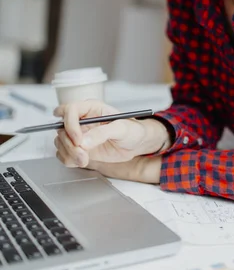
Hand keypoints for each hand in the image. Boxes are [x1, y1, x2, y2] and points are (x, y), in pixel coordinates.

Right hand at [53, 99, 169, 173]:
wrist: (136, 143)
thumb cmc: (132, 130)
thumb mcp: (122, 128)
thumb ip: (103, 133)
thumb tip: (84, 141)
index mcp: (91, 108)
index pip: (70, 110)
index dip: (70, 124)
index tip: (78, 139)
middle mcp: (81, 120)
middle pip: (61, 128)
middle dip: (70, 144)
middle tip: (83, 154)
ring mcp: (78, 134)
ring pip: (60, 142)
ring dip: (69, 154)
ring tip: (85, 160)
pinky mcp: (78, 148)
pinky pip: (63, 154)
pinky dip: (69, 160)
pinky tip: (82, 161)